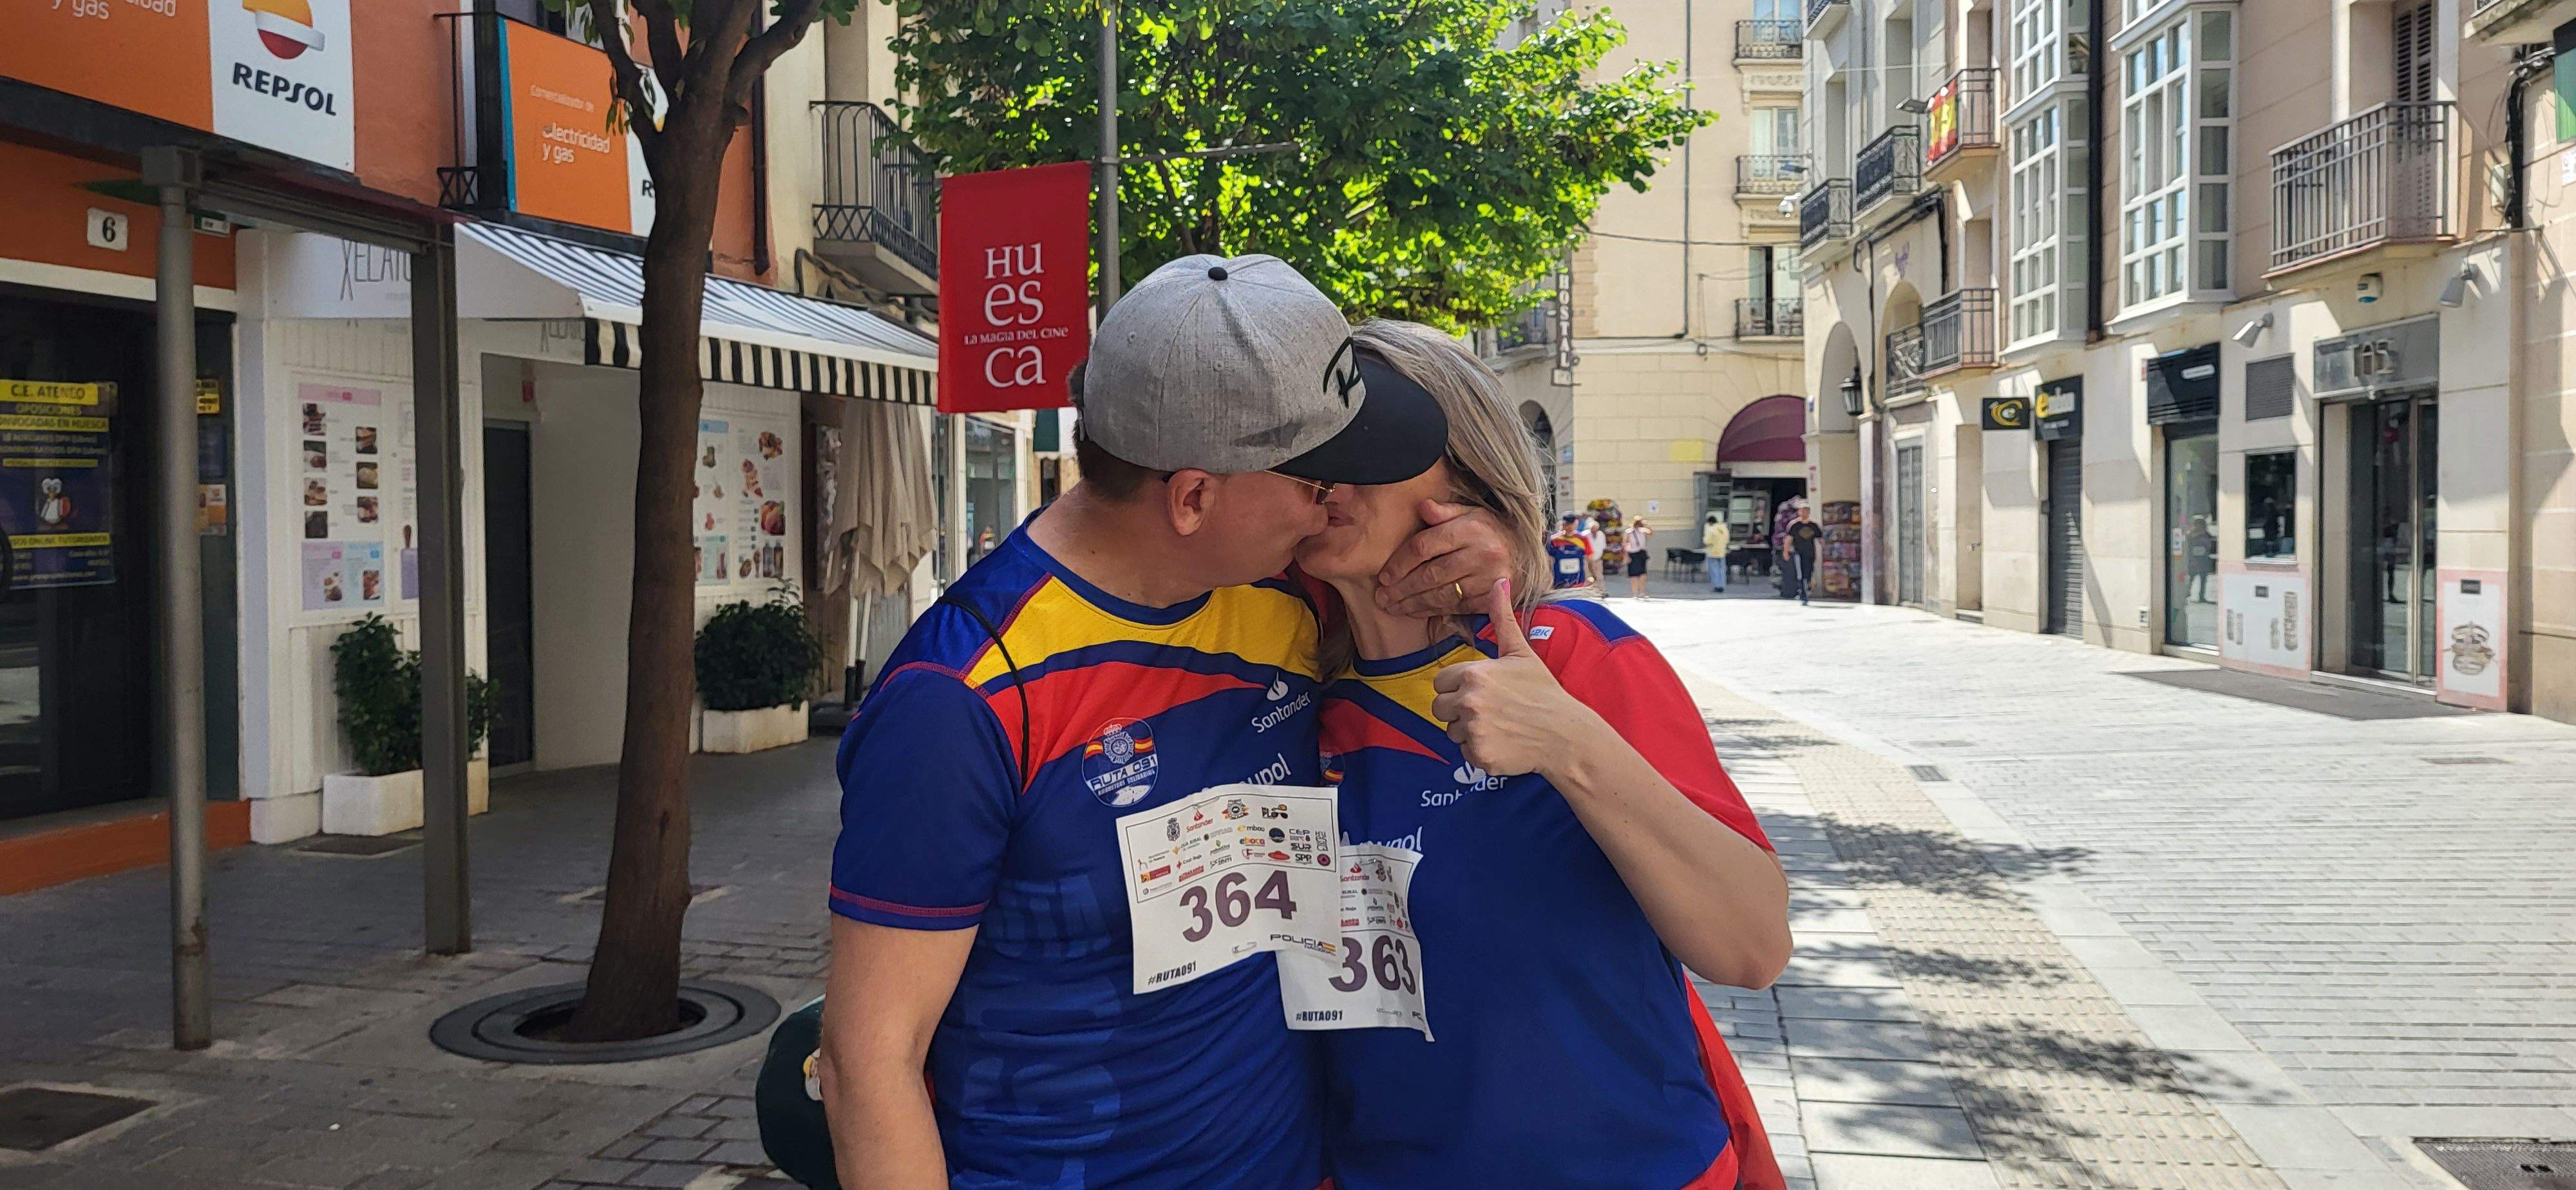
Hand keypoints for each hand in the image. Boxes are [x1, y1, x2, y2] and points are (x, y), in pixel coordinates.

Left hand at [1376, 501, 1513, 616]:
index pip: (1425, 546)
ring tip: (1391, 607)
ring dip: (1412, 603)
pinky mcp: (1490, 598)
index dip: (1400, 562)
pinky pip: (1455, 607)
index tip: (1384, 575)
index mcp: (1470, 529)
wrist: (1526, 556)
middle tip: (1381, 597)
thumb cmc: (1490, 532)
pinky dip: (1431, 611)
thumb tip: (1421, 506)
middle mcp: (1480, 554)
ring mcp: (1487, 579)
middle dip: (1402, 588)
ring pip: (1441, 594)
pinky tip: (1414, 611)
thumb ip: (1444, 511)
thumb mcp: (1471, 513)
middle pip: (1430, 574)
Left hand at [1429, 580, 1590, 778]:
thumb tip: (1500, 580)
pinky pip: (1464, 752)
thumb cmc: (1542, 691)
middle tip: (1490, 709)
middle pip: (1439, 708)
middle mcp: (1468, 701)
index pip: (1440, 682)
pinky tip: (1502, 741)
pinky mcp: (1479, 755)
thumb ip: (1502, 618)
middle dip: (1458, 709)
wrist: (1565, 734)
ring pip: (1450, 731)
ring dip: (1468, 730)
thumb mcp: (1521, 652)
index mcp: (1473, 674)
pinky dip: (1479, 750)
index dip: (1458, 687)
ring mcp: (1473, 730)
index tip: (1483, 690)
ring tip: (1498, 724)